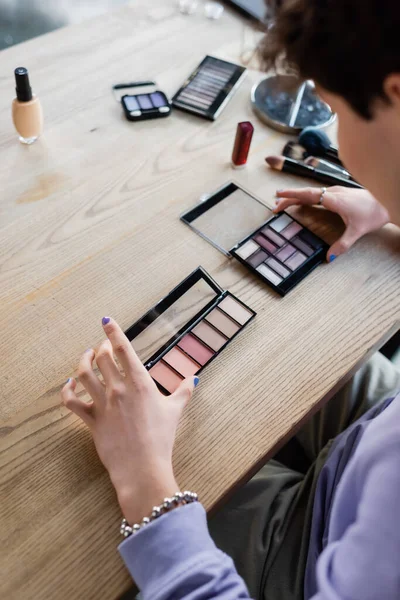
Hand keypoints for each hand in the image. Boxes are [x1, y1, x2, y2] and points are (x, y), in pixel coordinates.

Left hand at [61, 317, 196, 524]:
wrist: (143, 466)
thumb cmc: (162, 437)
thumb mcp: (175, 411)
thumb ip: (183, 391)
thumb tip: (194, 378)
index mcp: (140, 382)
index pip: (124, 349)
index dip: (113, 332)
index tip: (106, 320)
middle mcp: (119, 388)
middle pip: (102, 357)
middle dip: (101, 346)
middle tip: (103, 345)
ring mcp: (103, 404)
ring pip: (84, 373)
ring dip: (82, 361)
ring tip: (85, 357)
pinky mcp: (91, 420)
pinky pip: (72, 401)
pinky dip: (67, 390)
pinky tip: (69, 385)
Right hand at [275, 186, 389, 261]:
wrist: (389, 200)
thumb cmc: (375, 212)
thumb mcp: (357, 231)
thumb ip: (343, 245)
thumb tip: (329, 258)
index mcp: (334, 199)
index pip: (308, 195)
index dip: (292, 197)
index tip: (278, 199)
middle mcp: (333, 192)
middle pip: (306, 193)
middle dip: (289, 197)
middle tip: (274, 204)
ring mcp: (336, 191)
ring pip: (312, 192)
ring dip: (297, 196)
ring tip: (283, 202)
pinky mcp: (340, 193)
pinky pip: (318, 193)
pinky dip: (307, 197)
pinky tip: (304, 201)